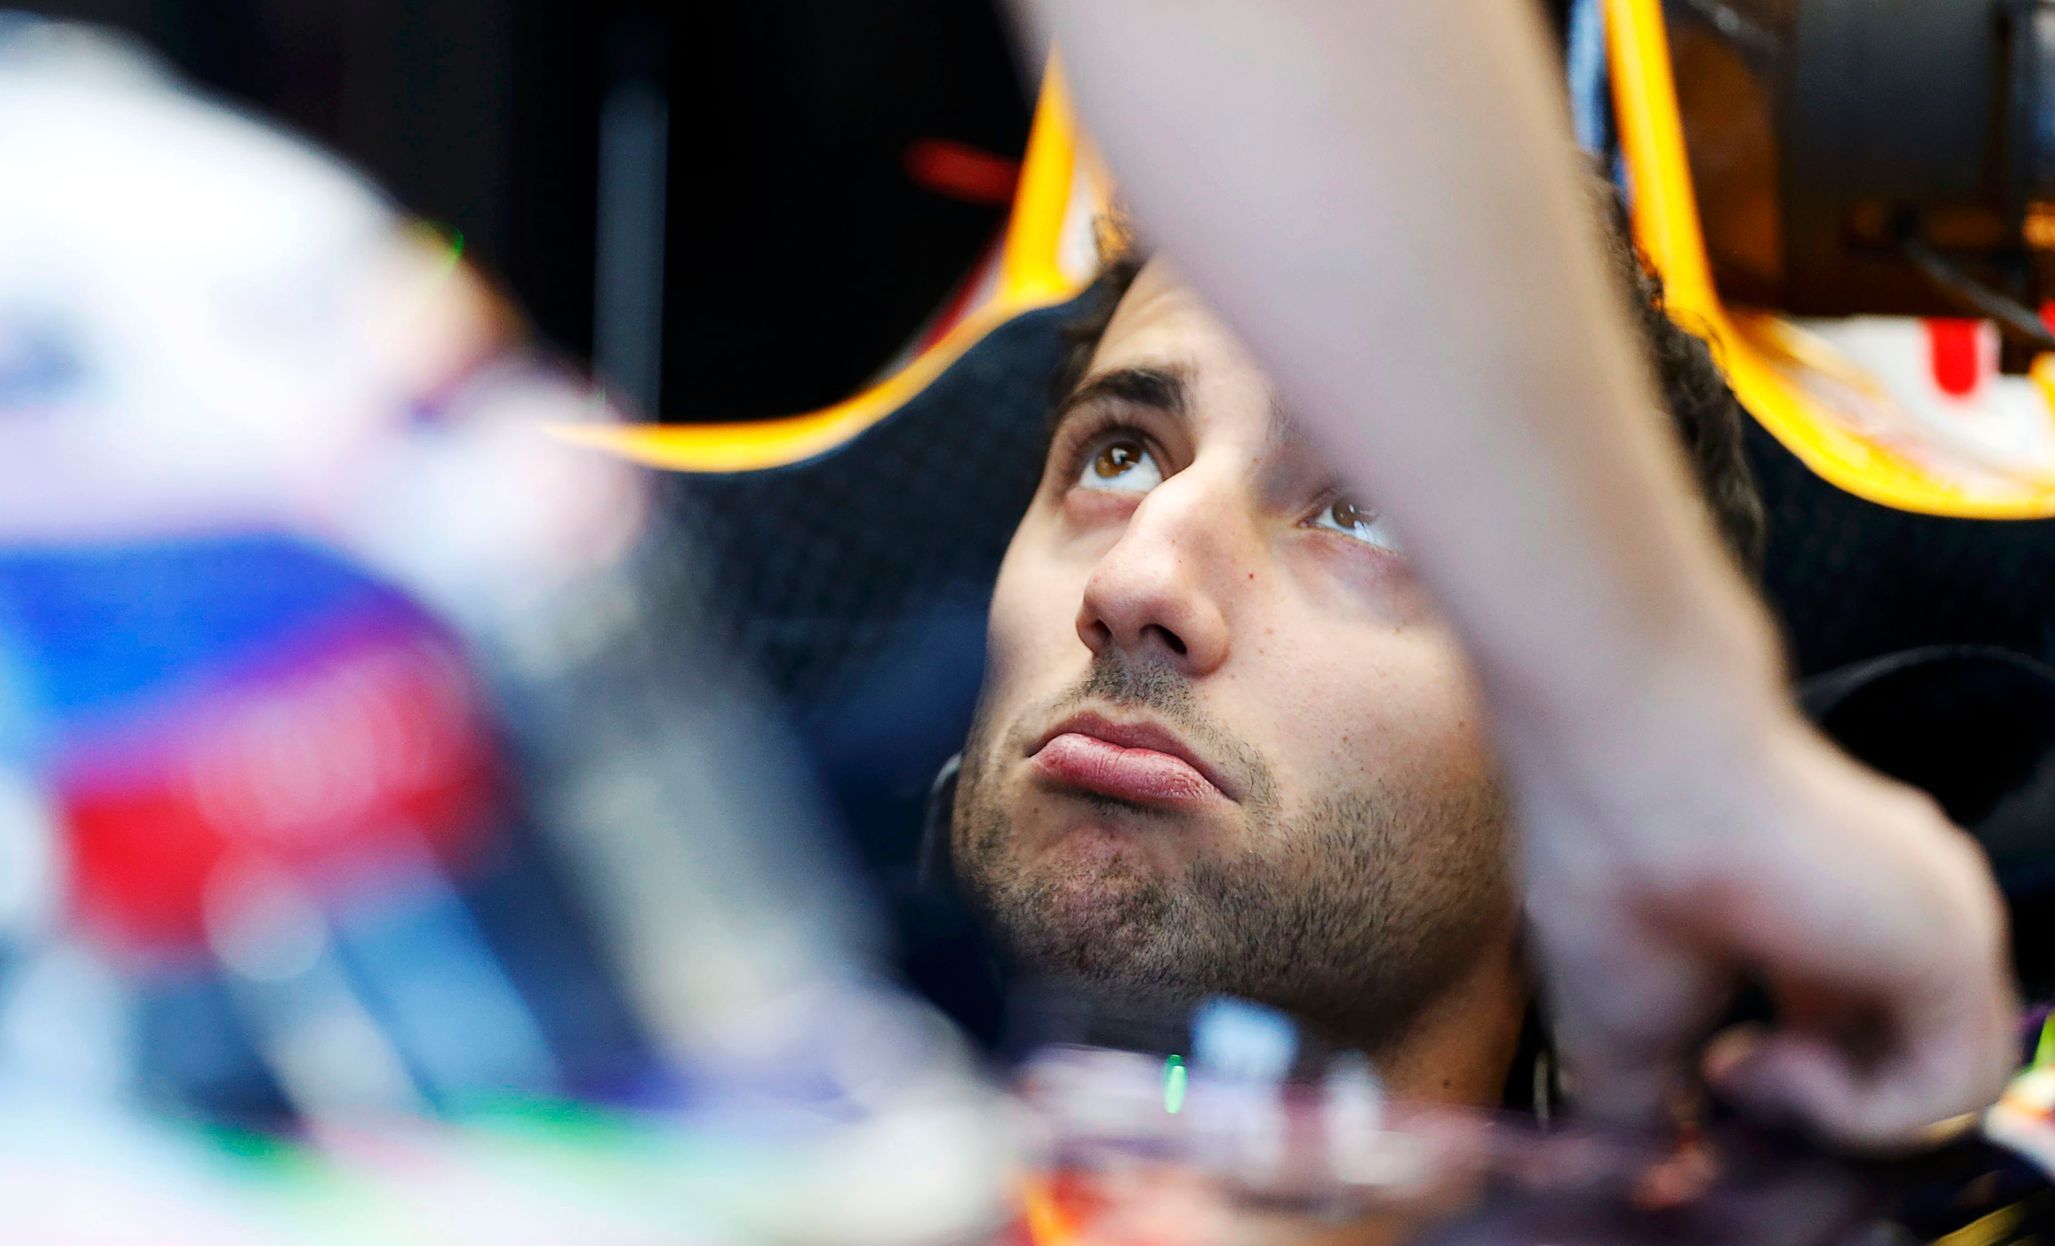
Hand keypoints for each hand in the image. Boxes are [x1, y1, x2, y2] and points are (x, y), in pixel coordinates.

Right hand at [1515, 703, 2018, 1148]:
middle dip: (1809, 1103)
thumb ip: (1665, 1105)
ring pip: (1930, 1082)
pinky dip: (1857, 1109)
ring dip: (1826, 1111)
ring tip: (1739, 1067)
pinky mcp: (1954, 945)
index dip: (1783, 1087)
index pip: (1844, 1033)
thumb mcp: (1632, 1023)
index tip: (1705, 1086)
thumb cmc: (1609, 858)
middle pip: (1890, 1056)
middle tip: (1723, 1084)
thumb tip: (1655, 1177)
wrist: (1624, 768)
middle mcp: (1885, 913)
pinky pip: (1951, 1088)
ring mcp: (1930, 923)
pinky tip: (1774, 1059)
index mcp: (1814, 913)